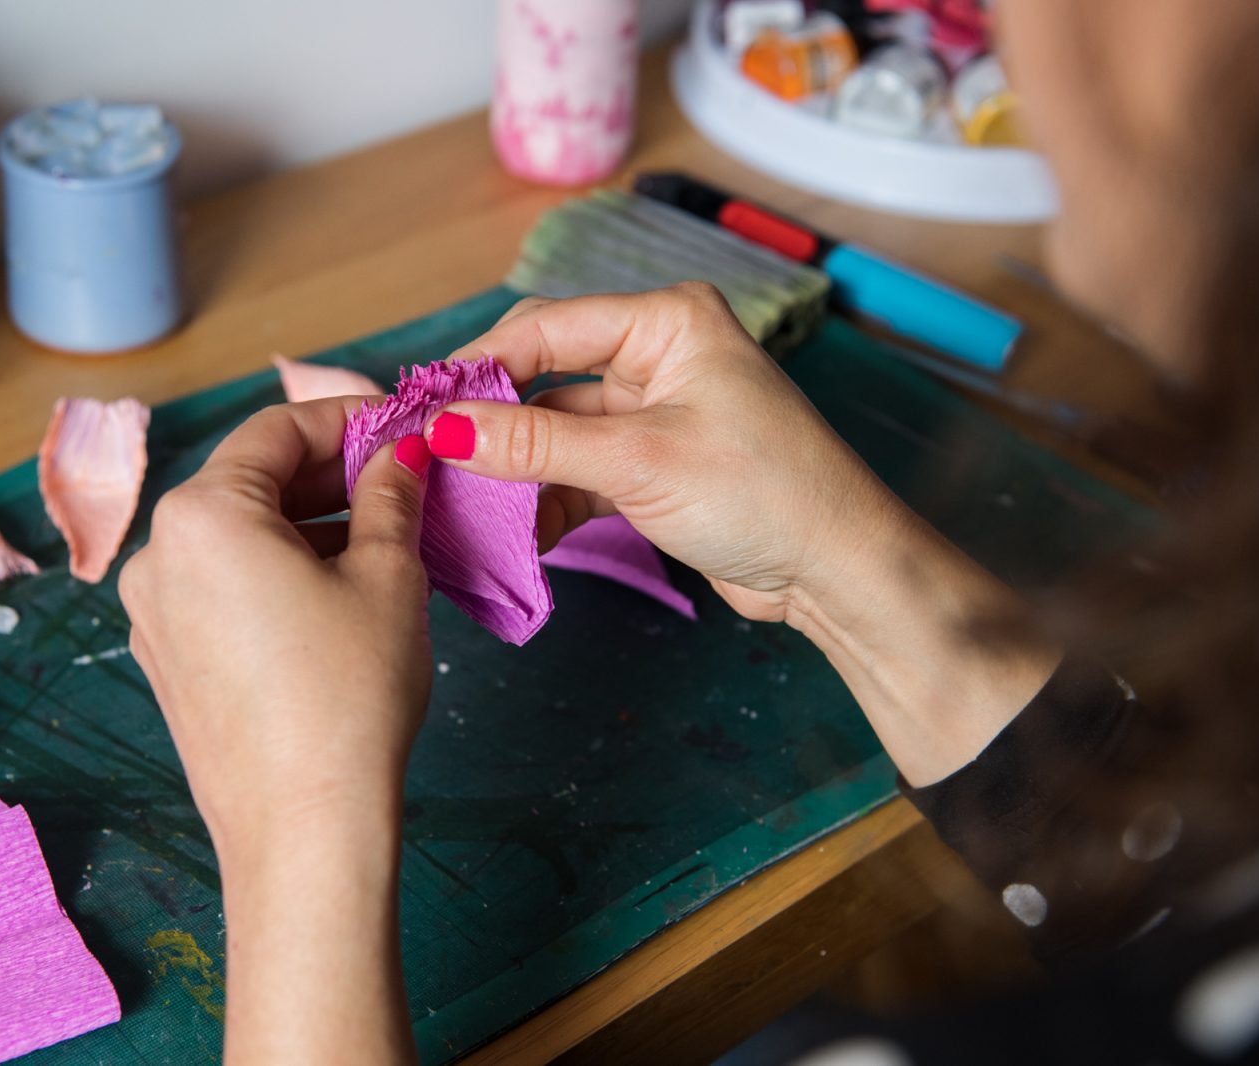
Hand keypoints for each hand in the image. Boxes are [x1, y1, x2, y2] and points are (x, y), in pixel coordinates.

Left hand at [119, 397, 427, 1062]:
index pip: (277, 431)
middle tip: (403, 481)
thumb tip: (403, 454)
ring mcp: (153, 613)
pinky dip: (277, 573)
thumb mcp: (388, 576)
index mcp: (201, 514)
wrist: (304, 828)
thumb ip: (390, 496)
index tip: (403, 426)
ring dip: (306, 526)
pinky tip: (338, 592)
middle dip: (329, 475)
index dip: (348, 419)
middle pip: (249, 482)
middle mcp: (157, 554)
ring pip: (236, 538)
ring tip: (384, 539)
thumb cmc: (350, 692)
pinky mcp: (167, 662)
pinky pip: (222, 588)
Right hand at [430, 283, 900, 623]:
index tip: (422, 407)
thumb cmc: (763, 493)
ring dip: (514, 466)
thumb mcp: (638, 461)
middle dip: (491, 416)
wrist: (837, 571)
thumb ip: (536, 444)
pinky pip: (578, 470)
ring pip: (556, 429)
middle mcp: (657, 354)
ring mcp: (653, 410)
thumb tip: (446, 430)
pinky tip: (512, 530)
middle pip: (545, 373)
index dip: (479, 364)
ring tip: (460, 499)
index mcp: (666, 322)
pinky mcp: (651, 463)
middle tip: (430, 451)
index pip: (547, 326)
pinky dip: (546, 498)